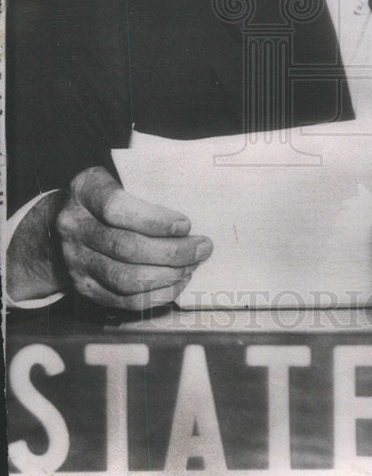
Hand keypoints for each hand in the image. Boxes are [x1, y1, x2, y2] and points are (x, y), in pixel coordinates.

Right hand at [54, 166, 212, 309]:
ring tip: (192, 265)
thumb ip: (147, 185)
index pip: (116, 208)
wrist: (65, 222)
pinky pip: (124, 300)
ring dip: (168, 275)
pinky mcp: (85, 287)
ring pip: (126, 278)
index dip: (154, 220)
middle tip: (202, 247)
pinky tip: (177, 282)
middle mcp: (75, 227)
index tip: (185, 224)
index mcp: (85, 191)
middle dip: (172, 252)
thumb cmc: (107, 196)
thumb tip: (195, 203)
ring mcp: (76, 261)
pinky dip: (156, 295)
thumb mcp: (117, 176)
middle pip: (126, 247)